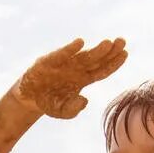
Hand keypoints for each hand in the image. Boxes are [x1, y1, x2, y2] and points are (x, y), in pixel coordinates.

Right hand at [11, 37, 127, 119]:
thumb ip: (73, 109)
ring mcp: (63, 64)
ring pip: (83, 56)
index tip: (125, 53)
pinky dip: (70, 49)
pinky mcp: (49, 61)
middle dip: (110, 51)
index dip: (114, 63)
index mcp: (83, 80)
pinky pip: (61, 54)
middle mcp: (76, 69)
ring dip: (96, 50)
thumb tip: (84, 100)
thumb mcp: (62, 111)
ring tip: (108, 43)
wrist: (29, 98)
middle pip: (97, 60)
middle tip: (122, 41)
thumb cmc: (49, 102)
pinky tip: (80, 43)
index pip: (102, 70)